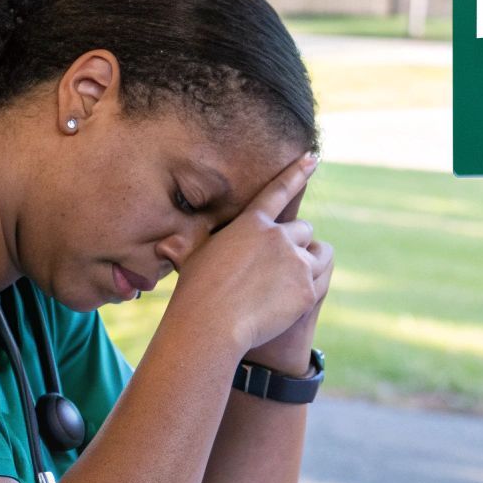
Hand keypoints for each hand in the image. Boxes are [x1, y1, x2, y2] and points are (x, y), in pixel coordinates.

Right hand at [168, 153, 331, 355]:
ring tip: (286, 285)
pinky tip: (289, 304)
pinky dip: (308, 290)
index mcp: (252, 224)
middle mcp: (278, 237)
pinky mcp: (307, 289)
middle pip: (304, 229)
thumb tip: (163, 246)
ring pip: (318, 254)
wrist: (213, 325)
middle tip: (278, 268)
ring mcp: (296, 262)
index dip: (297, 172)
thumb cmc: (196, 294)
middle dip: (296, 245)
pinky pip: (319, 282)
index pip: (279, 191)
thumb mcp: (193, 261)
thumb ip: (190, 247)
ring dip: (308, 265)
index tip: (312, 157)